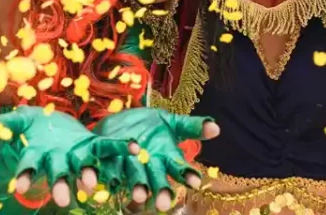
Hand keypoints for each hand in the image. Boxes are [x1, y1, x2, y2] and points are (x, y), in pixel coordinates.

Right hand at [0, 107, 130, 206]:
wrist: (51, 126)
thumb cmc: (30, 128)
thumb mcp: (15, 123)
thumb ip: (0, 127)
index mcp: (37, 155)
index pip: (28, 167)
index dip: (24, 176)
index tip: (19, 187)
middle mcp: (57, 161)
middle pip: (58, 176)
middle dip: (61, 187)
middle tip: (66, 202)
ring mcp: (76, 156)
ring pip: (83, 170)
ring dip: (88, 178)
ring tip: (92, 188)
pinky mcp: (93, 146)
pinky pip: (108, 147)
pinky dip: (122, 147)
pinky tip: (135, 147)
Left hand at [93, 108, 218, 211]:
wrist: (120, 120)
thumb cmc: (151, 125)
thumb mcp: (171, 122)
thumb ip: (191, 126)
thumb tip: (216, 128)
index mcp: (166, 157)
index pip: (179, 168)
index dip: (187, 175)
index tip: (195, 182)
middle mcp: (149, 166)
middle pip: (157, 180)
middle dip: (161, 191)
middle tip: (164, 204)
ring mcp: (129, 166)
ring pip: (134, 179)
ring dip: (137, 188)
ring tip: (138, 197)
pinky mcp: (109, 163)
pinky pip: (109, 171)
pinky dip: (109, 178)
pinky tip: (109, 182)